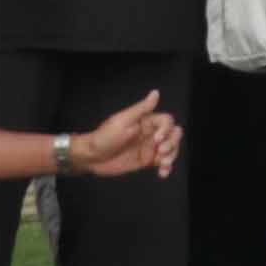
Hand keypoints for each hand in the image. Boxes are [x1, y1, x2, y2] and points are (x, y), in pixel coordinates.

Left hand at [67, 92, 185, 181]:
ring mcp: (149, 147)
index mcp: (146, 121)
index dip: (166, 130)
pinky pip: (163, 163)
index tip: (156, 139)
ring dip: (171, 156)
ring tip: (162, 165)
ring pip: (171, 149)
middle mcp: (150, 133)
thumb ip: (142, 108)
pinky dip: (166, 168)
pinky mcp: (147, 161)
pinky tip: (162, 173)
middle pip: (174, 135)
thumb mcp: (123, 121)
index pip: (167, 121)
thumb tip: (156, 93)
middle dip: (172, 143)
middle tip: (161, 152)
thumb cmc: (104, 137)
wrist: (91, 157)